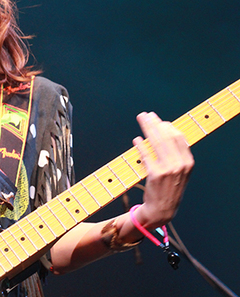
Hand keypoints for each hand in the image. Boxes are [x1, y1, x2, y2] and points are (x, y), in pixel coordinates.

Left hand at [133, 112, 193, 228]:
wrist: (162, 210)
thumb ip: (175, 154)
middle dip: (155, 123)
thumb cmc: (169, 188)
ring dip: (147, 128)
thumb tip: (164, 132)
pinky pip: (146, 155)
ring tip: (141, 120)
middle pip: (166, 136)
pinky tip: (136, 139)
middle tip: (145, 115)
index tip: (158, 120)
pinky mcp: (155, 174)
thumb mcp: (179, 172)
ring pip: (156, 142)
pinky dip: (140, 145)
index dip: (167, 126)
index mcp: (188, 162)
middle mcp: (180, 165)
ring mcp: (168, 169)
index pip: (178, 138)